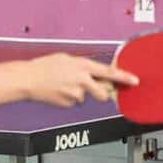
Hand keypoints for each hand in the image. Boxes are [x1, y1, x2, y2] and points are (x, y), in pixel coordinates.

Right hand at [19, 53, 137, 106]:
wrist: (28, 79)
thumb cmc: (45, 66)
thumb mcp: (67, 59)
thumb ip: (84, 66)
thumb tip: (95, 73)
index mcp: (83, 66)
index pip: (109, 72)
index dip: (124, 77)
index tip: (135, 81)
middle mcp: (82, 80)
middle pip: (103, 93)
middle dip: (101, 93)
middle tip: (92, 88)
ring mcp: (76, 94)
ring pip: (85, 97)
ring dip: (79, 93)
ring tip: (63, 85)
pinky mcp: (68, 104)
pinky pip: (74, 102)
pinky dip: (68, 98)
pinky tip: (58, 91)